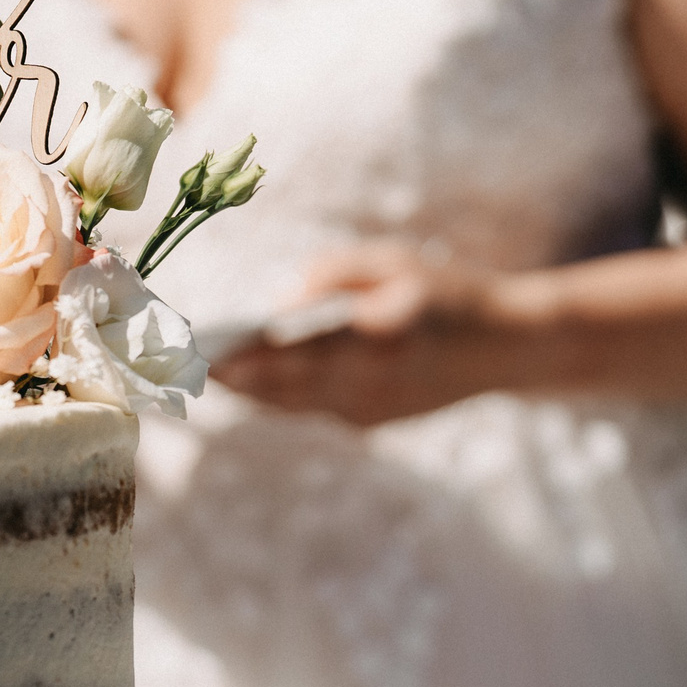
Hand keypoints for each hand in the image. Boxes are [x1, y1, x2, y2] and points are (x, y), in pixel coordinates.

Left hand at [211, 243, 533, 425]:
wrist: (510, 348)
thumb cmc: (448, 291)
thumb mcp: (394, 263)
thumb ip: (333, 276)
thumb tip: (277, 305)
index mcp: (380, 336)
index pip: (298, 349)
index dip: (246, 352)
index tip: (203, 346)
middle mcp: (373, 382)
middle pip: (283, 383)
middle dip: (230, 373)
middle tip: (176, 361)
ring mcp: (372, 410)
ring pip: (289, 403)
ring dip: (243, 389)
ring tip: (192, 368)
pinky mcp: (372, 422)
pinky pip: (309, 408)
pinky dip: (273, 396)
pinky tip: (238, 381)